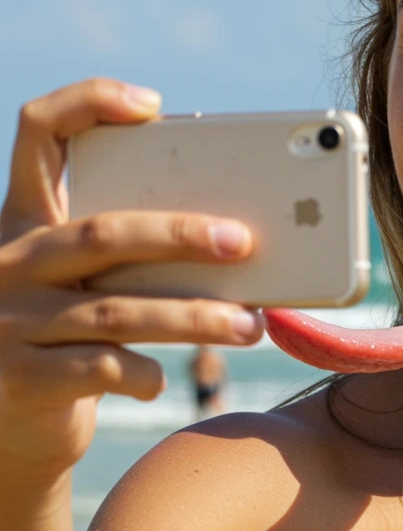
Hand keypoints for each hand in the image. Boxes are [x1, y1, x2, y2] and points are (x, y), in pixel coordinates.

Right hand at [0, 78, 263, 485]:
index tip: (152, 105)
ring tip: (249, 325)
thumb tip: (235, 243)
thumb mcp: (79, 284)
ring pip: (120, 311)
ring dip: (196, 318)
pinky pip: (103, 368)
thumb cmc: (67, 338)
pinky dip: (146, 372)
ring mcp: (8, 322)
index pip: (39, 135)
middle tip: (245, 242)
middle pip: (104, 233)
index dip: (87, 104)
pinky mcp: (20, 379)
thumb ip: (126, 258)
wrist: (4, 427)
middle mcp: (9, 261)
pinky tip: (163, 378)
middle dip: (181, 236)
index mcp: (25, 221)